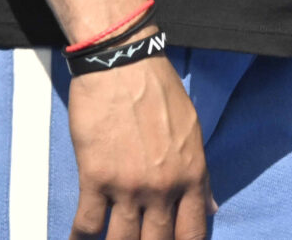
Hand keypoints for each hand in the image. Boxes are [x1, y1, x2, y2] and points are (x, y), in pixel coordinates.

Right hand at [66, 51, 212, 238]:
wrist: (123, 68)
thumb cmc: (160, 94)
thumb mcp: (192, 133)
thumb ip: (200, 176)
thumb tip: (211, 207)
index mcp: (192, 174)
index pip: (192, 231)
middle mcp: (163, 187)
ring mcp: (129, 186)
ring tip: (113, 239)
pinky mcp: (95, 179)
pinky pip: (87, 225)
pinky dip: (80, 239)